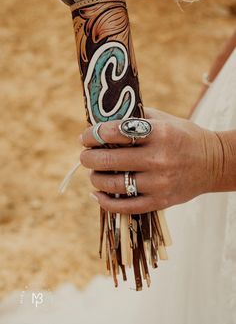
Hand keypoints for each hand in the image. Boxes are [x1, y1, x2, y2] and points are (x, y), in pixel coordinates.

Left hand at [80, 108, 222, 213]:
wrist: (213, 163)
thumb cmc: (183, 137)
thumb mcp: (164, 119)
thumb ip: (135, 117)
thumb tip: (101, 121)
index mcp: (159, 133)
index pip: (115, 132)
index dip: (93, 134)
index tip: (85, 136)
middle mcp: (159, 158)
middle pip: (109, 160)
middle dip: (88, 157)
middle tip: (85, 156)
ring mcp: (159, 183)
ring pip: (113, 184)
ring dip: (95, 178)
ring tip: (93, 173)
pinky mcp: (160, 202)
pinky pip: (125, 207)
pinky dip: (105, 202)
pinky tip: (97, 194)